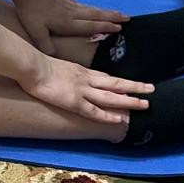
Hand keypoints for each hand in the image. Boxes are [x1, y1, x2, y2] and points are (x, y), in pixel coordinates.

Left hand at [13, 0, 128, 54]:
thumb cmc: (31, 11)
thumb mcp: (36, 32)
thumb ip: (47, 46)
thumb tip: (56, 59)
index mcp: (68, 23)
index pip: (91, 26)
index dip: (105, 27)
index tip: (120, 28)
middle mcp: (72, 12)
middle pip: (96, 15)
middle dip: (112, 16)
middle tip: (127, 17)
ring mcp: (68, 3)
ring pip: (90, 8)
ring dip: (104, 11)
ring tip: (116, 12)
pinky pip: (81, 4)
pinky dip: (89, 6)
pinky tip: (88, 7)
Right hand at [20, 55, 151, 124]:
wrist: (31, 66)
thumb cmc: (37, 64)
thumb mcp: (55, 63)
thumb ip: (63, 70)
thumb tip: (63, 74)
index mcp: (81, 71)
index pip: (105, 77)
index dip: (119, 82)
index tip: (130, 84)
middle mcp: (86, 79)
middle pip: (115, 83)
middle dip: (134, 86)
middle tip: (151, 89)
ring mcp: (82, 91)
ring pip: (111, 96)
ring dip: (129, 100)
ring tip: (145, 104)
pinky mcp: (75, 102)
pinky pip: (95, 111)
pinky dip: (109, 116)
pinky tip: (120, 119)